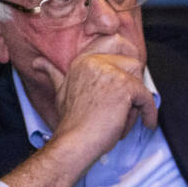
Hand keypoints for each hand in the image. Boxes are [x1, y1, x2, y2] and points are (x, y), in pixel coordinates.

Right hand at [33, 50, 157, 157]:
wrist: (74, 142)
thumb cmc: (71, 123)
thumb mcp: (60, 92)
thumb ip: (55, 74)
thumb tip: (38, 63)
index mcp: (83, 61)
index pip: (114, 44)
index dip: (126, 58)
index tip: (129, 78)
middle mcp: (95, 62)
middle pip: (132, 63)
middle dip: (134, 85)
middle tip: (129, 105)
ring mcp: (110, 73)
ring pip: (140, 79)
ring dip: (138, 101)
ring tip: (123, 118)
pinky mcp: (123, 86)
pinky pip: (146, 96)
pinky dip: (149, 112)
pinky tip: (146, 122)